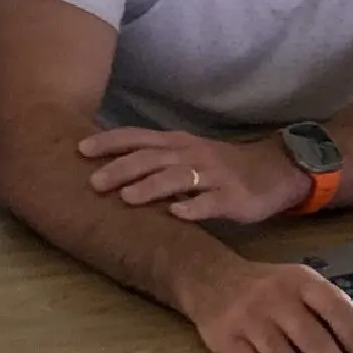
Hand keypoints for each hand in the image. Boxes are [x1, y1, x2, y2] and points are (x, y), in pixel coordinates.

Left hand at [79, 127, 308, 223]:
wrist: (272, 171)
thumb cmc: (218, 165)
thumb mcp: (185, 155)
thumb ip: (153, 159)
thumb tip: (107, 168)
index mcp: (176, 143)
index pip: (137, 138)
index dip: (109, 142)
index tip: (79, 149)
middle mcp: (191, 154)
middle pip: (152, 158)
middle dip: (121, 168)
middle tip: (94, 182)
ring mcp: (213, 175)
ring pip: (178, 178)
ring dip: (151, 187)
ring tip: (127, 198)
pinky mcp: (233, 197)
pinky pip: (211, 202)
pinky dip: (193, 207)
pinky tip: (177, 215)